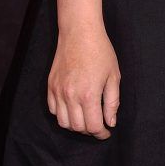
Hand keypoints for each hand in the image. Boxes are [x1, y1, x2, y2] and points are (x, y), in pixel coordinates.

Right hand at [47, 25, 120, 139]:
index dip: (102, 133)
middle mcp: (71, 96)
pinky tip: (72, 108)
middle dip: (90, 130)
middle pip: (78, 128)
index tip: (106, 131)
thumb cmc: (100, 51)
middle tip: (98, 124)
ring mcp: (58, 91)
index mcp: (89, 94)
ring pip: (63, 122)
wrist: (80, 32)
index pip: (93, 126)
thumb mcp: (113, 76)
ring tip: (85, 118)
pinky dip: (62, 114)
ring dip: (75, 125)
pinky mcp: (51, 85)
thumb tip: (110, 122)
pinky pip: (53, 110)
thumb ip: (112, 102)